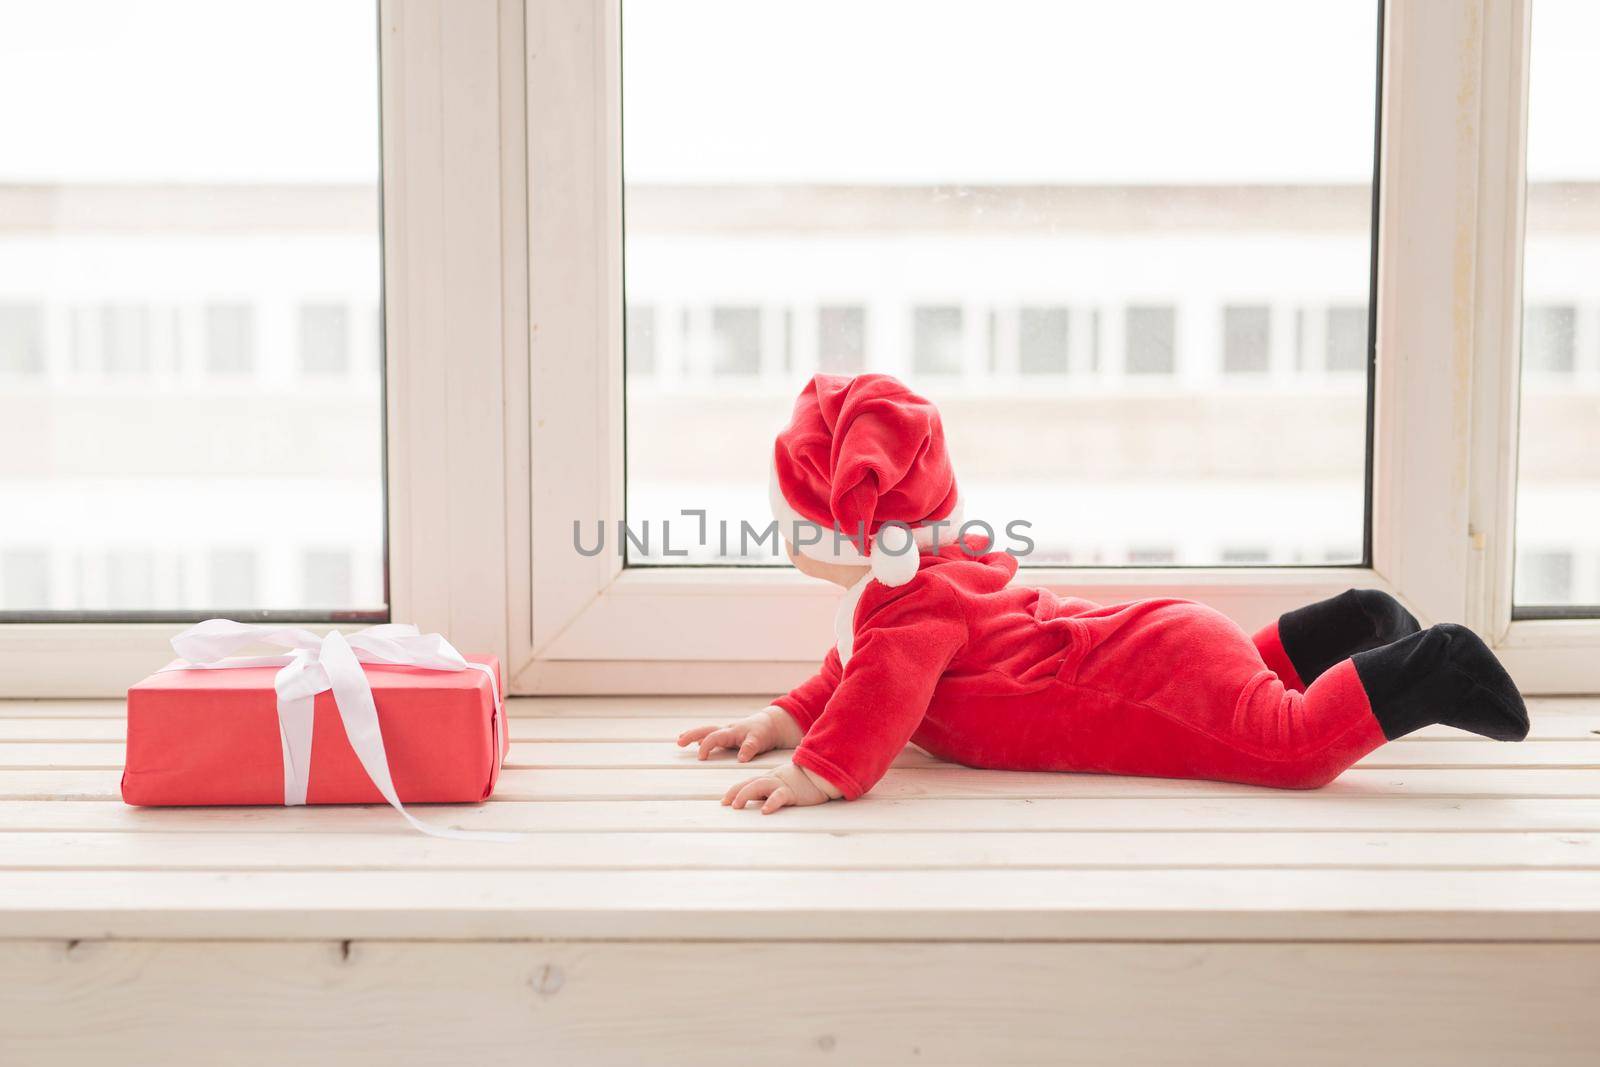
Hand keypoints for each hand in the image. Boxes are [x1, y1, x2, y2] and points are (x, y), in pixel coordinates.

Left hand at [676, 706, 801, 761]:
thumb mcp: (732, 736)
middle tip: (680, 742)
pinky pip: (750, 744)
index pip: (704, 731)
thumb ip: (715, 739)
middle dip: (693, 735)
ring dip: (711, 743)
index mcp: (724, 732)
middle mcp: (730, 730)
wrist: (776, 724)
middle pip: (708, 731)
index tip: (679, 740)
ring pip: (723, 735)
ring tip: (701, 754)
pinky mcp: (757, 739)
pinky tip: (741, 759)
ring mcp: (742, 733)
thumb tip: (695, 741)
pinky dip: (745, 751)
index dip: (691, 735)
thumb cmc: (751, 733)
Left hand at [722, 762, 835, 814]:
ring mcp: (780, 785)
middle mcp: (771, 780)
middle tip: (725, 804)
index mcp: (767, 779)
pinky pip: (780, 796)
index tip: (723, 801)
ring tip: (737, 805)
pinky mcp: (792, 792)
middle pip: (749, 784)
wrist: (820, 774)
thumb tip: (757, 805)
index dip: (734, 791)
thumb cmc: (800, 782)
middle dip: (735, 793)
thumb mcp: (781, 785)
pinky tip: (765, 810)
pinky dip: (771, 802)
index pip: (746, 783)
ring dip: (745, 795)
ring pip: (759, 787)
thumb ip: (769, 792)